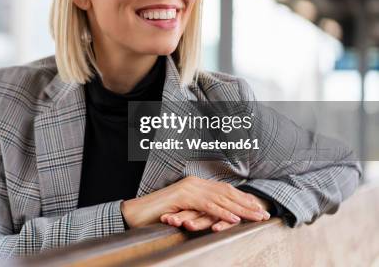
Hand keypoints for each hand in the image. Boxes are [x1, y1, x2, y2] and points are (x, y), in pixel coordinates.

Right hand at [121, 176, 270, 228]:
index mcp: (196, 184)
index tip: (258, 207)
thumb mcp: (184, 211)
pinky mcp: (184, 198)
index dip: (243, 199)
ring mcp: (189, 189)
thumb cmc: (158, 214)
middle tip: (264, 213)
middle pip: (227, 193)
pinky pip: (207, 206)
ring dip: (241, 209)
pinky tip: (235, 218)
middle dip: (247, 204)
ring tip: (257, 216)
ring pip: (221, 199)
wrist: (137, 212)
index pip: (224, 191)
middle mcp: (195, 183)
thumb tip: (214, 216)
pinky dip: (223, 212)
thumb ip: (199, 210)